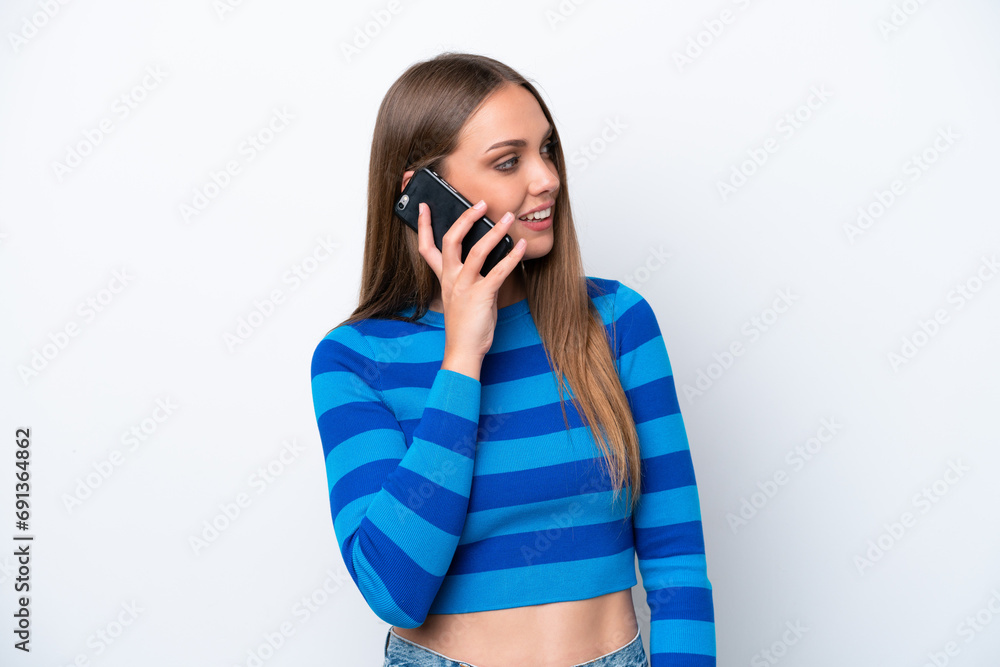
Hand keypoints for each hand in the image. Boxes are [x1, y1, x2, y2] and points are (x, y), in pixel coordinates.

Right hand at [416, 198, 527, 359]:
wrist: (464, 350)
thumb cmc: (466, 325)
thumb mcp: (462, 296)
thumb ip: (471, 276)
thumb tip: (490, 256)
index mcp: (444, 278)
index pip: (426, 247)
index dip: (423, 225)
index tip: (424, 206)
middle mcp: (451, 278)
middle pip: (451, 239)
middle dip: (466, 218)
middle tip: (481, 204)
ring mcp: (465, 286)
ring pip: (477, 250)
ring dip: (495, 231)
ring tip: (508, 218)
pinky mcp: (482, 295)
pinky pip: (499, 271)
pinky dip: (512, 256)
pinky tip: (522, 246)